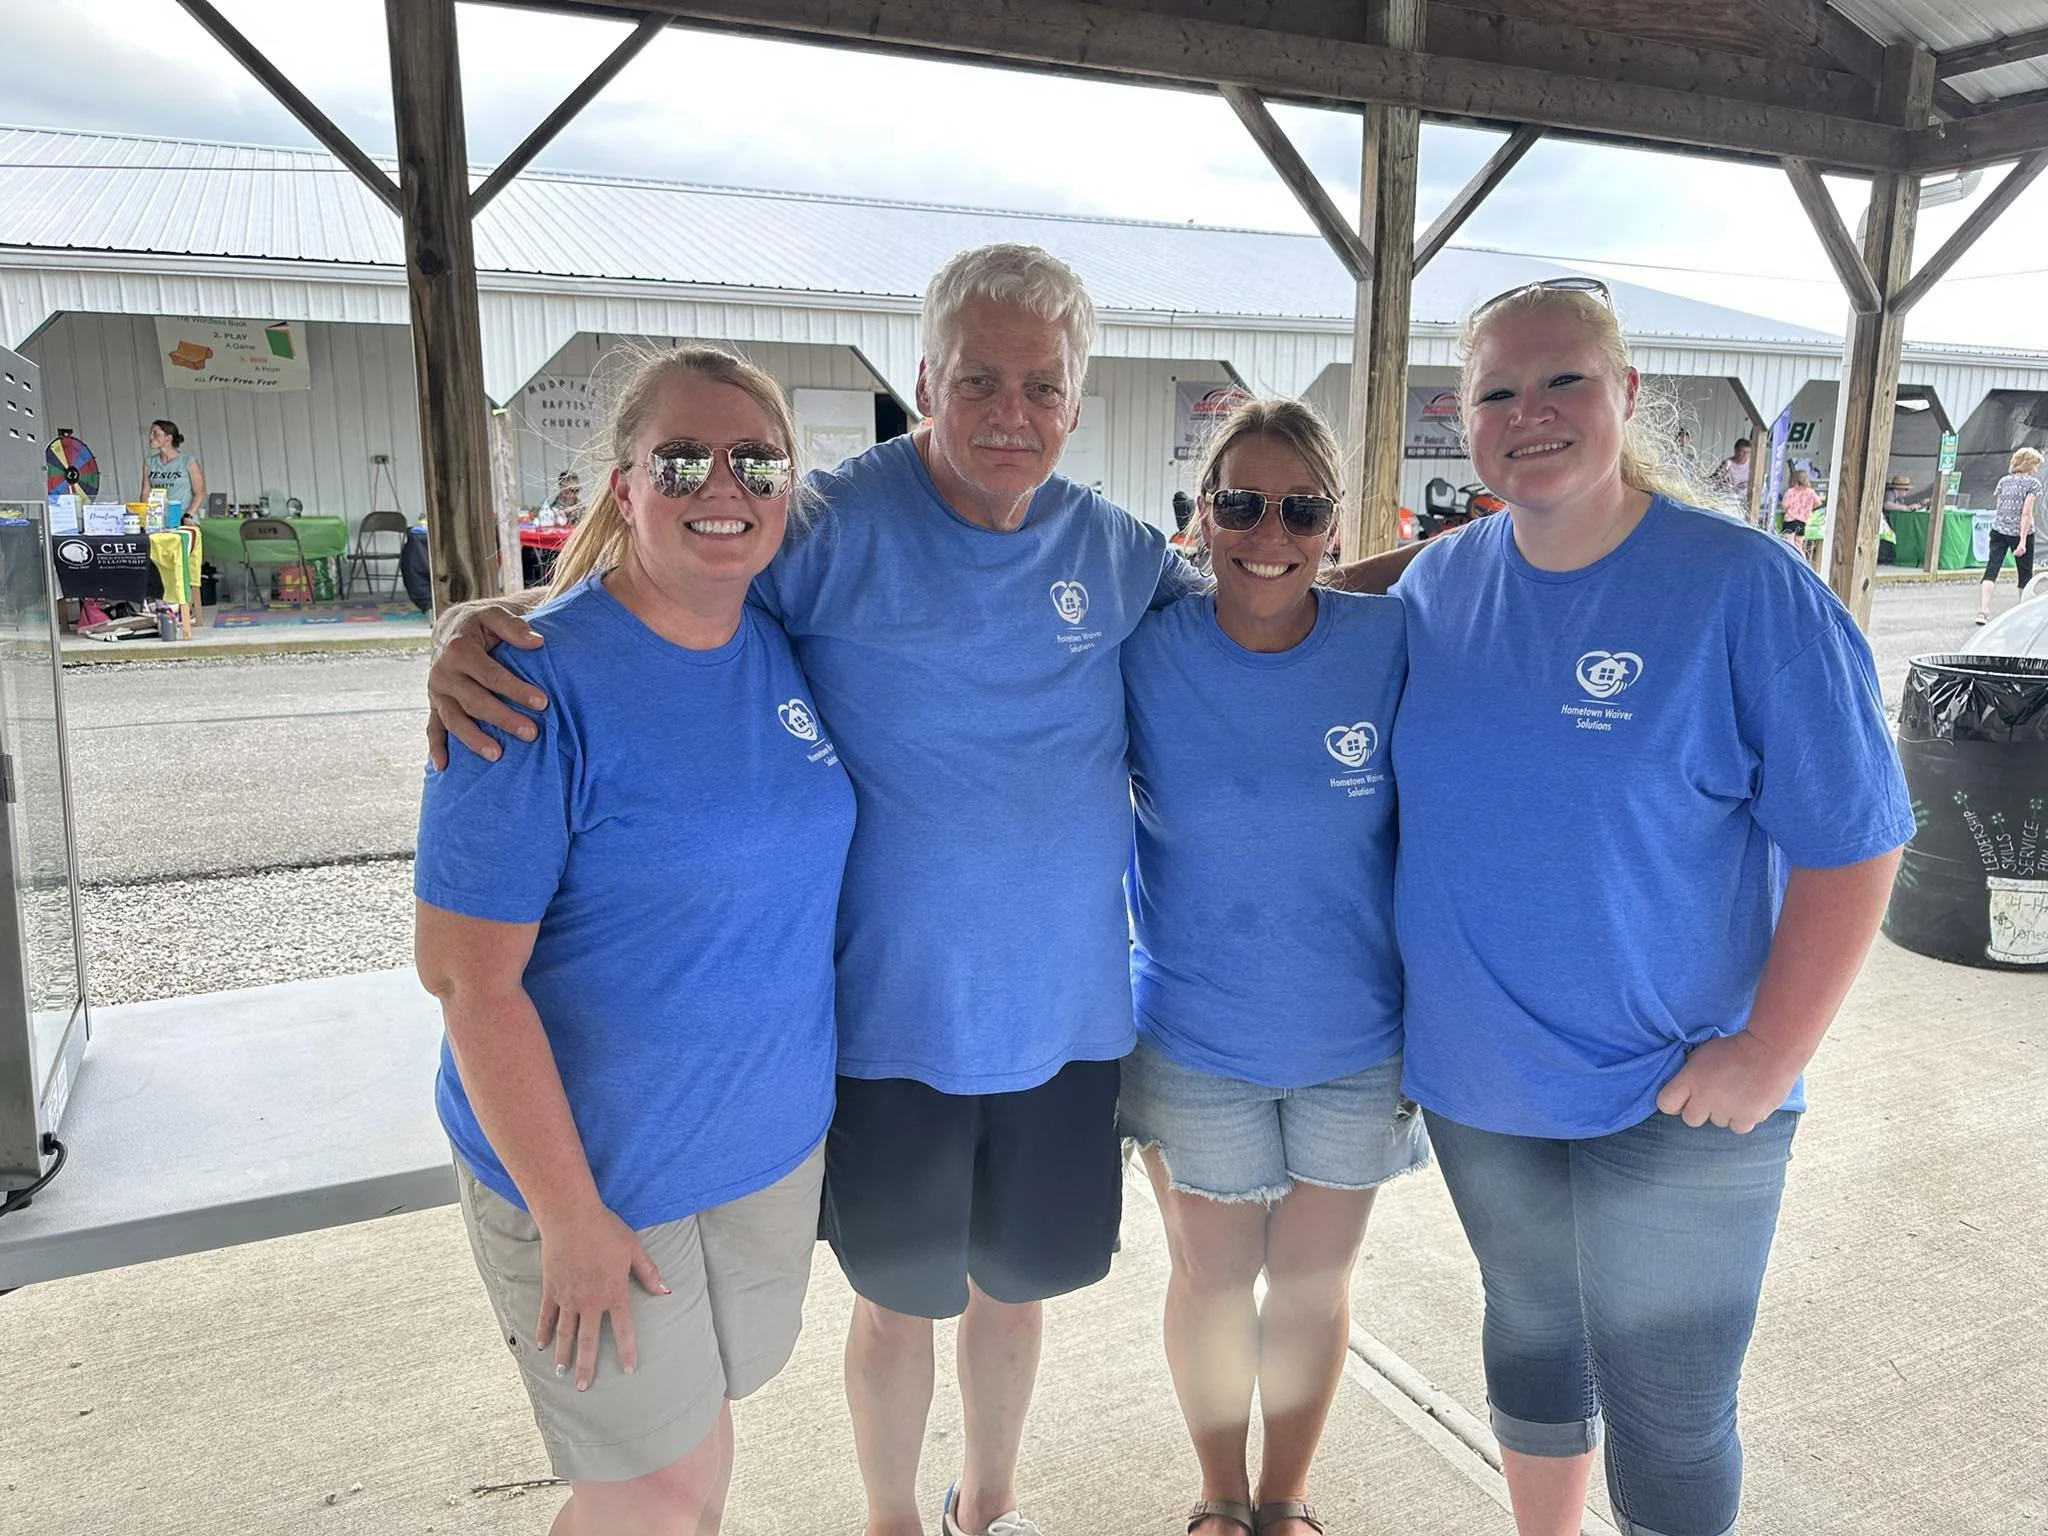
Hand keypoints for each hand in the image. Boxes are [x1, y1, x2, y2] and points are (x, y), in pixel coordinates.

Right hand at [427, 607, 546, 768]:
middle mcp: (443, 673)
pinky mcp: (434, 705)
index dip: (516, 690)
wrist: (449, 630)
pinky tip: (443, 766)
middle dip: (503, 718)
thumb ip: (513, 626)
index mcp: (459, 650)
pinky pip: (432, 728)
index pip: (492, 675)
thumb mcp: (493, 616)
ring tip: (497, 756)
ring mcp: (437, 692)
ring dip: (473, 739)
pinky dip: (436, 747)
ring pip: (454, 720)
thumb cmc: (480, 626)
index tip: (542, 703)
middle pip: (475, 701)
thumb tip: (537, 642)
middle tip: (531, 733)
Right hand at [534, 1203, 668, 1391]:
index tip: (628, 1370)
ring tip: (562, 1373)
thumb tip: (665, 1291)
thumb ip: (649, 1273)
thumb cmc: (607, 1230)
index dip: (627, 1351)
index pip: (624, 1330)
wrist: (572, 1217)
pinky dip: (543, 1330)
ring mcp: (568, 1297)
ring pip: (565, 1333)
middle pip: (589, 1340)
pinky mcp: (551, 1289)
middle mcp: (590, 1301)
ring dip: (563, 1355)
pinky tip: (541, 1345)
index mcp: (614, 1293)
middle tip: (583, 1387)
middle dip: (587, 1366)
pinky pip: (546, 1315)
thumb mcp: (634, 1249)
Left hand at [1655, 1030, 1800, 1133]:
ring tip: (1735, 1094)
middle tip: (1712, 1096)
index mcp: (1690, 1079)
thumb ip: (1690, 1071)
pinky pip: (1738, 1127)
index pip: (1665, 1104)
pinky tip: (1747, 1103)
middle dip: (1698, 1110)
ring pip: (1717, 1123)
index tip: (1683, 1096)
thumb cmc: (1735, 1047)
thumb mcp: (1702, 1052)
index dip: (1673, 1102)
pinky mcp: (1748, 1118)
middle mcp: (1705, 1098)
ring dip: (1723, 1113)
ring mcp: (1726, 1110)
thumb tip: (1682, 1085)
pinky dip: (1742, 1118)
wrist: (1770, 1050)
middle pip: (1690, 1119)